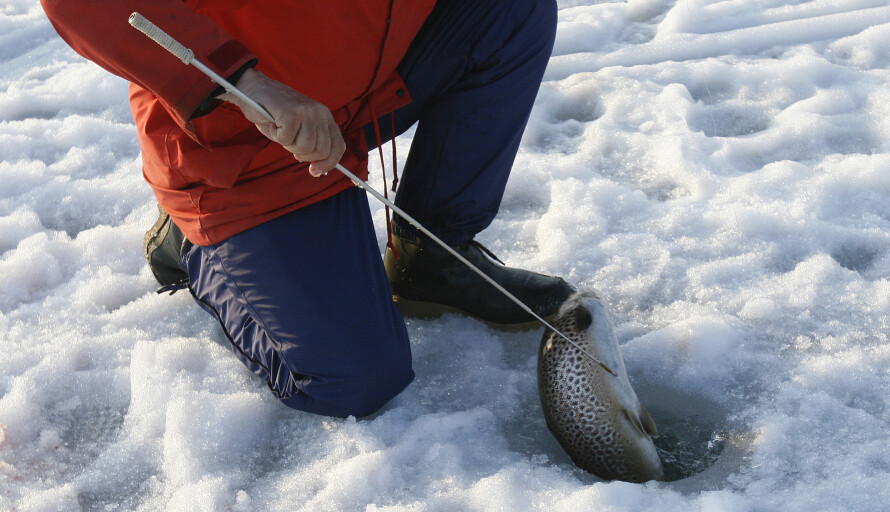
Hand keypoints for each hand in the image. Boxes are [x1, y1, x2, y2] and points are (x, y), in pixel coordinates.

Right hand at [220, 68, 345, 175]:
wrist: (254, 89)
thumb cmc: (275, 114)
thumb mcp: (298, 131)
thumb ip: (311, 146)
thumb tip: (319, 171)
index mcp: (325, 118)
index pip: (338, 146)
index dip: (329, 163)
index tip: (314, 172)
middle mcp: (320, 113)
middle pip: (321, 151)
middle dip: (303, 155)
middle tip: (289, 142)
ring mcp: (308, 112)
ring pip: (305, 148)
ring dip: (288, 144)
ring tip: (281, 129)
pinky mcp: (292, 113)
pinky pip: (287, 140)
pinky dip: (276, 135)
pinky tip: (273, 122)